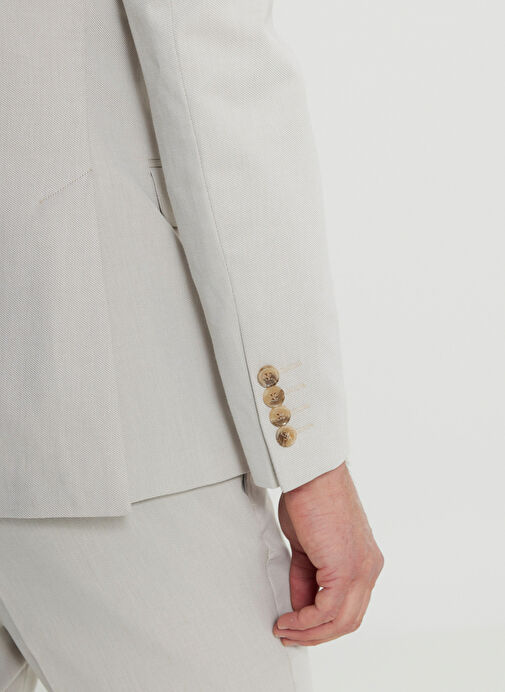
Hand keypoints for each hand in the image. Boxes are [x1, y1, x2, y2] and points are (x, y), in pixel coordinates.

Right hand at [273, 462, 382, 645]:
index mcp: (365, 560)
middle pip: (348, 620)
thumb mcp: (307, 546)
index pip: (348, 605)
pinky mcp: (347, 569)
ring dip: (309, 632)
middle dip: (316, 633)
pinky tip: (288, 620)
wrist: (311, 474)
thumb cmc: (310, 496)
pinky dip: (305, 621)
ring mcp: (361, 569)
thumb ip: (307, 576)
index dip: (321, 621)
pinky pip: (327, 611)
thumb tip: (300, 605)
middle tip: (289, 635)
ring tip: (284, 630)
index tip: (296, 624)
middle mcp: (369, 567)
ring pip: (340, 621)